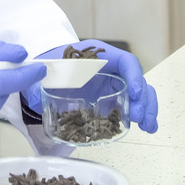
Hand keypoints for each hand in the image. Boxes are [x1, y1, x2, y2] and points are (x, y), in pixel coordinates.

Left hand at [26, 40, 159, 132]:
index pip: (125, 61)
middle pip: (137, 79)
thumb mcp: (45, 71)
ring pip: (140, 93)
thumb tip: (36, 97)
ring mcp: (114, 83)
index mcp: (99, 55)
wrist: (48, 70)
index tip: (135, 93)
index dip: (134, 76)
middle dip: (143, 98)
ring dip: (147, 109)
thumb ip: (39, 81)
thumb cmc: (50, 66)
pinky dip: (142, 115)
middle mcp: (112, 68)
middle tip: (139, 118)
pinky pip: (132, 104)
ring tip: (148, 127)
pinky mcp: (113, 98)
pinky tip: (148, 129)